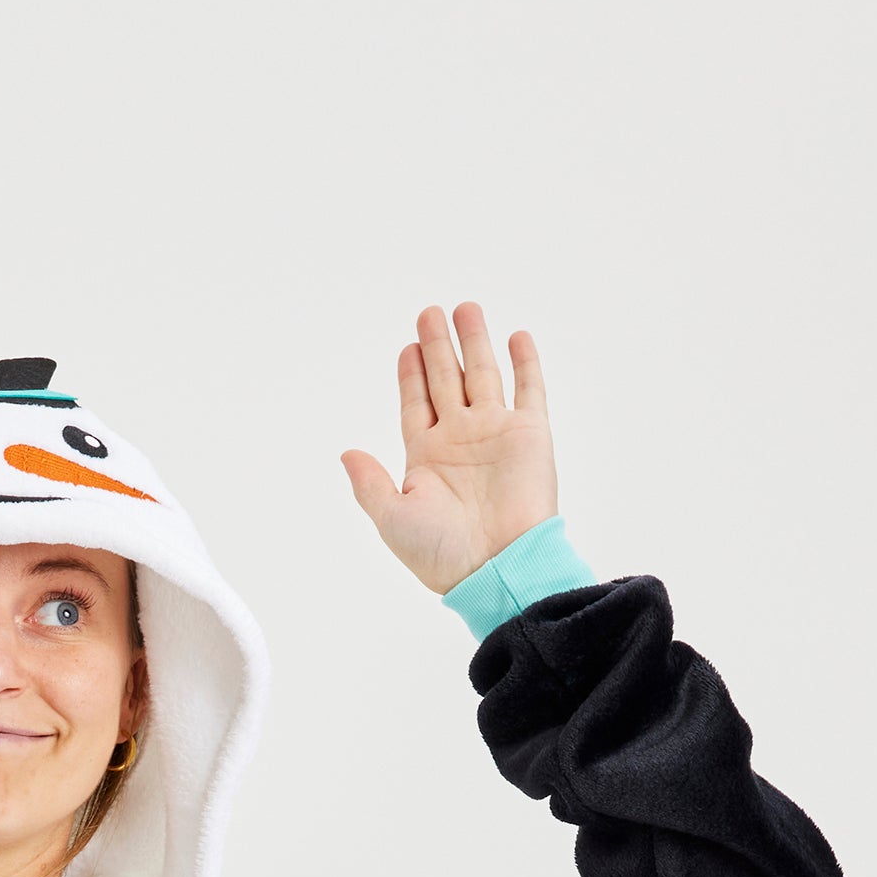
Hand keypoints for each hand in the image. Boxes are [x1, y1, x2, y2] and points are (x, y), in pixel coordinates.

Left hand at [342, 304, 556, 595]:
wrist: (497, 567)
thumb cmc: (442, 553)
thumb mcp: (393, 518)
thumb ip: (369, 483)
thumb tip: (346, 453)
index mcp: (427, 457)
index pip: (417, 403)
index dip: (412, 375)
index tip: (407, 347)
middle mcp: (461, 440)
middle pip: (447, 380)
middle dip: (437, 346)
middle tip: (428, 312)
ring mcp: (496, 433)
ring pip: (483, 374)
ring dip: (474, 341)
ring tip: (464, 309)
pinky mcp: (530, 434)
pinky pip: (529, 390)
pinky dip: (525, 363)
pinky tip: (516, 337)